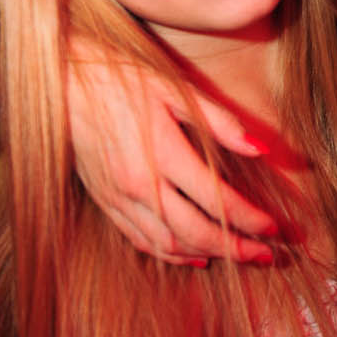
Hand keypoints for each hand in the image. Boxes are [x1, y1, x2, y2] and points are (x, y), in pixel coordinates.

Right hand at [67, 54, 276, 263]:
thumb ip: (219, 122)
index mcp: (163, 154)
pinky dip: (171, 254)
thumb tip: (259, 148)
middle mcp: (140, 185)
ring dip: (208, 255)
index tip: (273, 228)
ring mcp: (120, 199)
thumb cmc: (120, 78)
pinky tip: (194, 256)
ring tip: (237, 257)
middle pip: (197, 233)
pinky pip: (142, 241)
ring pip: (169, 244)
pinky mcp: (106, 203)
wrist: (62, 83)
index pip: (218, 200)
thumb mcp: (174, 88)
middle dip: (236, 249)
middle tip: (266, 255)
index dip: (250, 219)